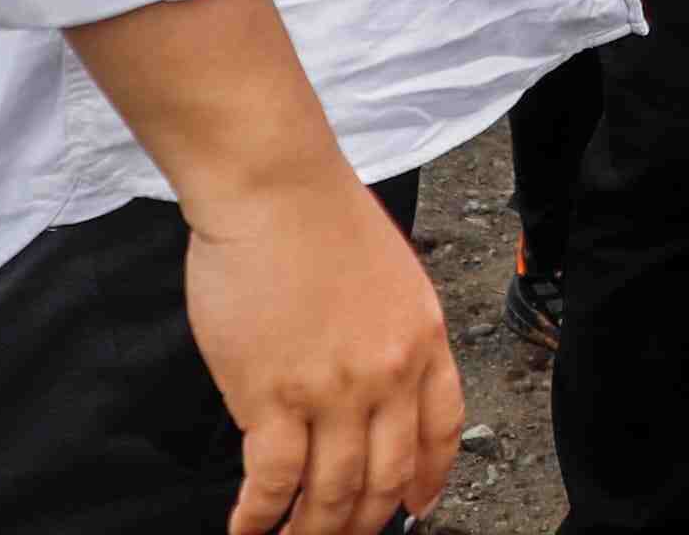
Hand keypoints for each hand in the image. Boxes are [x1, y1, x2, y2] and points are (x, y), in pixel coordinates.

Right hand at [190, 167, 463, 534]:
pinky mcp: (272, 397)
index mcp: (423, 340)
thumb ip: (390, 334)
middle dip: (363, 522)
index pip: (441, 430)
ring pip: (331, 493)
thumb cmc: (321, 216)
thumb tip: (370, 385)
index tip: (417, 506)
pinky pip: (273, 481)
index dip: (429, 479)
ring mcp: (332, 391)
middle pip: (385, 477)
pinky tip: (246, 529)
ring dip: (310, 532)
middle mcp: (387, 375)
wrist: (275, 188)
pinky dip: (259, 517)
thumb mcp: (392, 274)